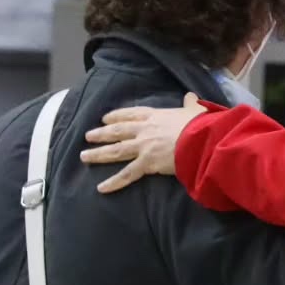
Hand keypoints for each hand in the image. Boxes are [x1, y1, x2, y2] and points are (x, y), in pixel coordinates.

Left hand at [81, 93, 206, 192]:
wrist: (201, 140)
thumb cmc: (200, 124)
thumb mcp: (195, 110)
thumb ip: (190, 103)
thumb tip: (191, 96)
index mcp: (156, 116)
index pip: (131, 114)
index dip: (117, 116)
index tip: (105, 118)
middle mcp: (144, 130)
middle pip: (118, 131)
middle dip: (101, 134)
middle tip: (88, 136)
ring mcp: (143, 147)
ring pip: (116, 150)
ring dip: (98, 153)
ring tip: (84, 156)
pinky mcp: (146, 164)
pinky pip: (127, 174)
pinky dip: (113, 182)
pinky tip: (101, 188)